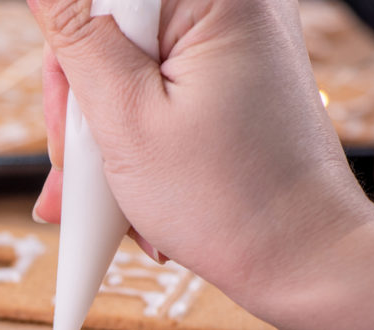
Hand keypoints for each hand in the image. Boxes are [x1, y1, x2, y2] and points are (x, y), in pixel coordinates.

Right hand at [28, 0, 373, 329]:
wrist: (303, 260)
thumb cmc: (228, 202)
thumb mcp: (127, 120)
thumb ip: (78, 42)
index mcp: (214, 0)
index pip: (103, 2)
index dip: (70, 51)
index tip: (73, 113)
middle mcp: (234, 7)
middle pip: (112, 30)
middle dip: (83, 106)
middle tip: (77, 171)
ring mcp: (238, 43)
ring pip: (130, 68)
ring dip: (104, 135)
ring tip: (105, 200)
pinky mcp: (236, 76)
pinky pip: (160, 89)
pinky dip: (137, 137)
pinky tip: (129, 190)